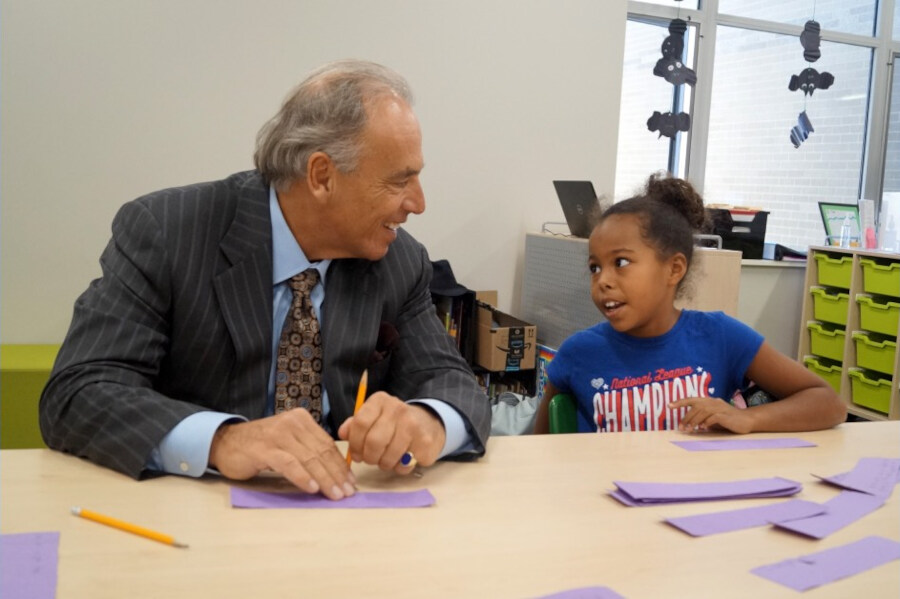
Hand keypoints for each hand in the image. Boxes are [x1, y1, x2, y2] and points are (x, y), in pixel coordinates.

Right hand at [209, 409, 354, 499]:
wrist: (225, 443)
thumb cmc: (261, 447)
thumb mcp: (288, 443)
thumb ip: (308, 451)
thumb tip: (335, 472)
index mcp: (301, 420)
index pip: (327, 444)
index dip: (341, 465)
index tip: (351, 482)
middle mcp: (292, 423)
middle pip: (321, 451)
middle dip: (337, 474)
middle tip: (347, 492)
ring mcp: (277, 434)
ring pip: (309, 458)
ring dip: (325, 478)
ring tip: (335, 494)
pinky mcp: (264, 449)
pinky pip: (289, 463)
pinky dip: (303, 477)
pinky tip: (312, 488)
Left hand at [337, 392, 445, 473]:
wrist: (428, 423)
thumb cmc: (394, 423)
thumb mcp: (373, 417)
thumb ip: (355, 425)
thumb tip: (342, 433)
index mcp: (380, 400)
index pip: (360, 423)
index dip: (355, 443)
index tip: (356, 453)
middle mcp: (398, 408)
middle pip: (373, 442)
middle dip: (369, 457)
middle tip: (371, 460)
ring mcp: (413, 424)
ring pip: (388, 457)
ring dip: (384, 464)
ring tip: (387, 459)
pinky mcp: (425, 442)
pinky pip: (403, 465)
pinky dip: (399, 468)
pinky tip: (402, 459)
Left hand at [669, 397, 754, 433]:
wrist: (747, 420)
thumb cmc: (728, 420)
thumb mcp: (713, 417)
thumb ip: (703, 418)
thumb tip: (689, 424)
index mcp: (709, 401)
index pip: (692, 399)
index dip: (680, 402)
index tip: (669, 406)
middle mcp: (714, 402)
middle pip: (696, 406)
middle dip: (686, 417)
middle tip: (681, 427)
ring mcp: (720, 408)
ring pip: (703, 411)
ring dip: (694, 420)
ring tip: (689, 429)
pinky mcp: (726, 415)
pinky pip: (714, 417)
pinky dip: (707, 422)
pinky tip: (703, 428)